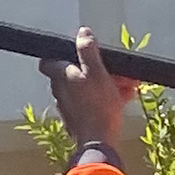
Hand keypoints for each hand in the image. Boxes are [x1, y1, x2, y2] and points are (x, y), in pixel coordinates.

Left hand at [44, 29, 139, 155]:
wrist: (99, 141)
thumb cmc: (97, 105)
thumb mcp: (96, 72)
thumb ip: (88, 50)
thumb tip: (82, 32)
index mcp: (60, 77)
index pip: (48, 61)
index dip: (59, 54)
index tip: (74, 51)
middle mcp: (60, 91)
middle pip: (74, 74)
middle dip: (96, 69)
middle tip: (115, 70)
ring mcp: (69, 106)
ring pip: (87, 88)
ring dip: (105, 83)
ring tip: (126, 85)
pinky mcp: (79, 119)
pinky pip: (93, 103)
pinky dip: (106, 98)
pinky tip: (124, 98)